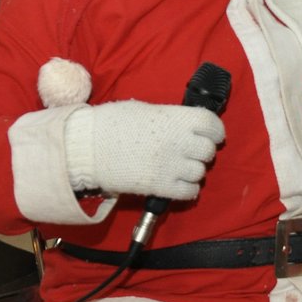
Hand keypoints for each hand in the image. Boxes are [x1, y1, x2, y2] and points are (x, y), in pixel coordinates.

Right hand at [63, 100, 224, 198]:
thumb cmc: (110, 123)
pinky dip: (188, 189)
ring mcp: (172, 166)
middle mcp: (179, 142)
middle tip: (189, 152)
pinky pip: (190, 192)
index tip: (212, 135)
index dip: (215, 131)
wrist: (87, 148)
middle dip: (201, 152)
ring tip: (178, 168)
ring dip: (193, 171)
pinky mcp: (162, 187)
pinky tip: (178, 184)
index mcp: (176, 119)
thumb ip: (169, 118)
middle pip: (208, 152)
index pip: (212, 125)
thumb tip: (181, 124)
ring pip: (200, 173)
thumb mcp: (144, 110)